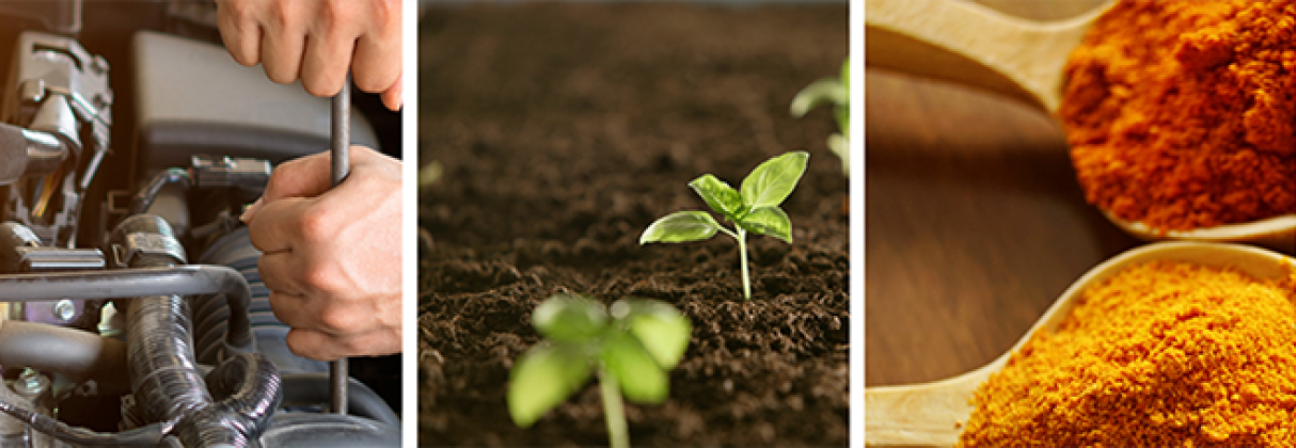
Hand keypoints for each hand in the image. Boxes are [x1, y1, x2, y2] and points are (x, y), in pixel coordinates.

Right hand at [215, 0, 402, 110]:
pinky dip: (250, 36)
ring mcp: (284, 9)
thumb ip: (394, 48)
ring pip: (281, 73)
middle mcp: (334, 12)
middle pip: (321, 86)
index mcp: (381, 11)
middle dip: (320, 62)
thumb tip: (392, 100)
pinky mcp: (240, 4)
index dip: (362, 65)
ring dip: (285, 50)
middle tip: (318, 24)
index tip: (355, 45)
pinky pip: (243, 54)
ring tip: (292, 9)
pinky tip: (265, 6)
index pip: (371, 82)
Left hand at [241, 146, 401, 359]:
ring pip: (279, 302)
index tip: (301, 218)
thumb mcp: (360, 166)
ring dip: (297, 288)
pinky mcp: (345, 340)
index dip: (281, 217)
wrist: (457, 259)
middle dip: (288, 251)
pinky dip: (310, 324)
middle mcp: (318, 272)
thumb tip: (258, 205)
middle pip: (266, 264)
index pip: (259, 226)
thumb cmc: (416, 214)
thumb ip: (296, 175)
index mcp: (316, 225)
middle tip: (324, 242)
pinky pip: (300, 339)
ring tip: (333, 270)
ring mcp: (330, 311)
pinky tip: (332, 301)